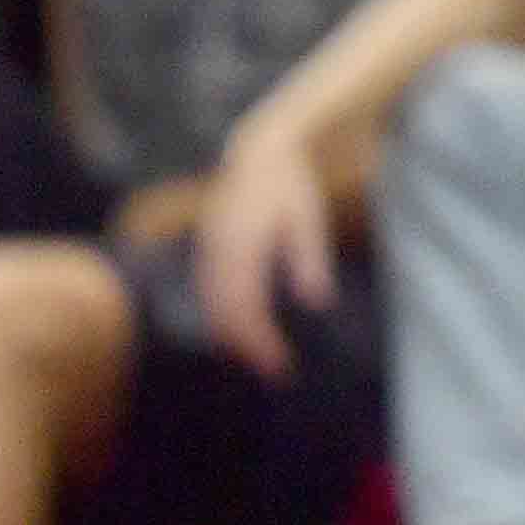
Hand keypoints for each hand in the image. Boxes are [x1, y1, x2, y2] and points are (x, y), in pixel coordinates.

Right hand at [194, 124, 334, 379]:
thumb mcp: (308, 219)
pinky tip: (239, 331)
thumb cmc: (290, 185)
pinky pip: (207, 295)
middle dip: (247, 347)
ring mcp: (208, 254)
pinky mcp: (207, 254)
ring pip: (211, 308)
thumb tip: (316, 302)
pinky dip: (221, 319)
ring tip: (257, 358)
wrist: (258, 153)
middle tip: (274, 371)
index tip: (280, 365)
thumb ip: (308, 259)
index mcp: (243, 247)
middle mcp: (218, 254)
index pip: (246, 308)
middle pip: (223, 316)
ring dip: (232, 337)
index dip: (260, 342)